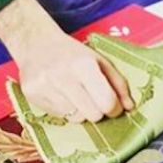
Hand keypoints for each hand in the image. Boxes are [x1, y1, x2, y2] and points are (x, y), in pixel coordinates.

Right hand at [0, 0, 133, 122]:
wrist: (36, 42)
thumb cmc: (73, 54)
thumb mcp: (100, 62)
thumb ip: (118, 84)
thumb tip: (130, 107)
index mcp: (83, 65)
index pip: (106, 102)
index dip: (114, 109)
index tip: (113, 106)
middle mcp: (62, 76)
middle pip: (93, 115)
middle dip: (98, 111)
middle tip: (94, 100)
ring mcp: (44, 86)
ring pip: (76, 119)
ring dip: (81, 111)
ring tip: (76, 95)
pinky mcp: (31, 94)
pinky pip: (60, 116)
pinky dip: (66, 110)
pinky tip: (62, 95)